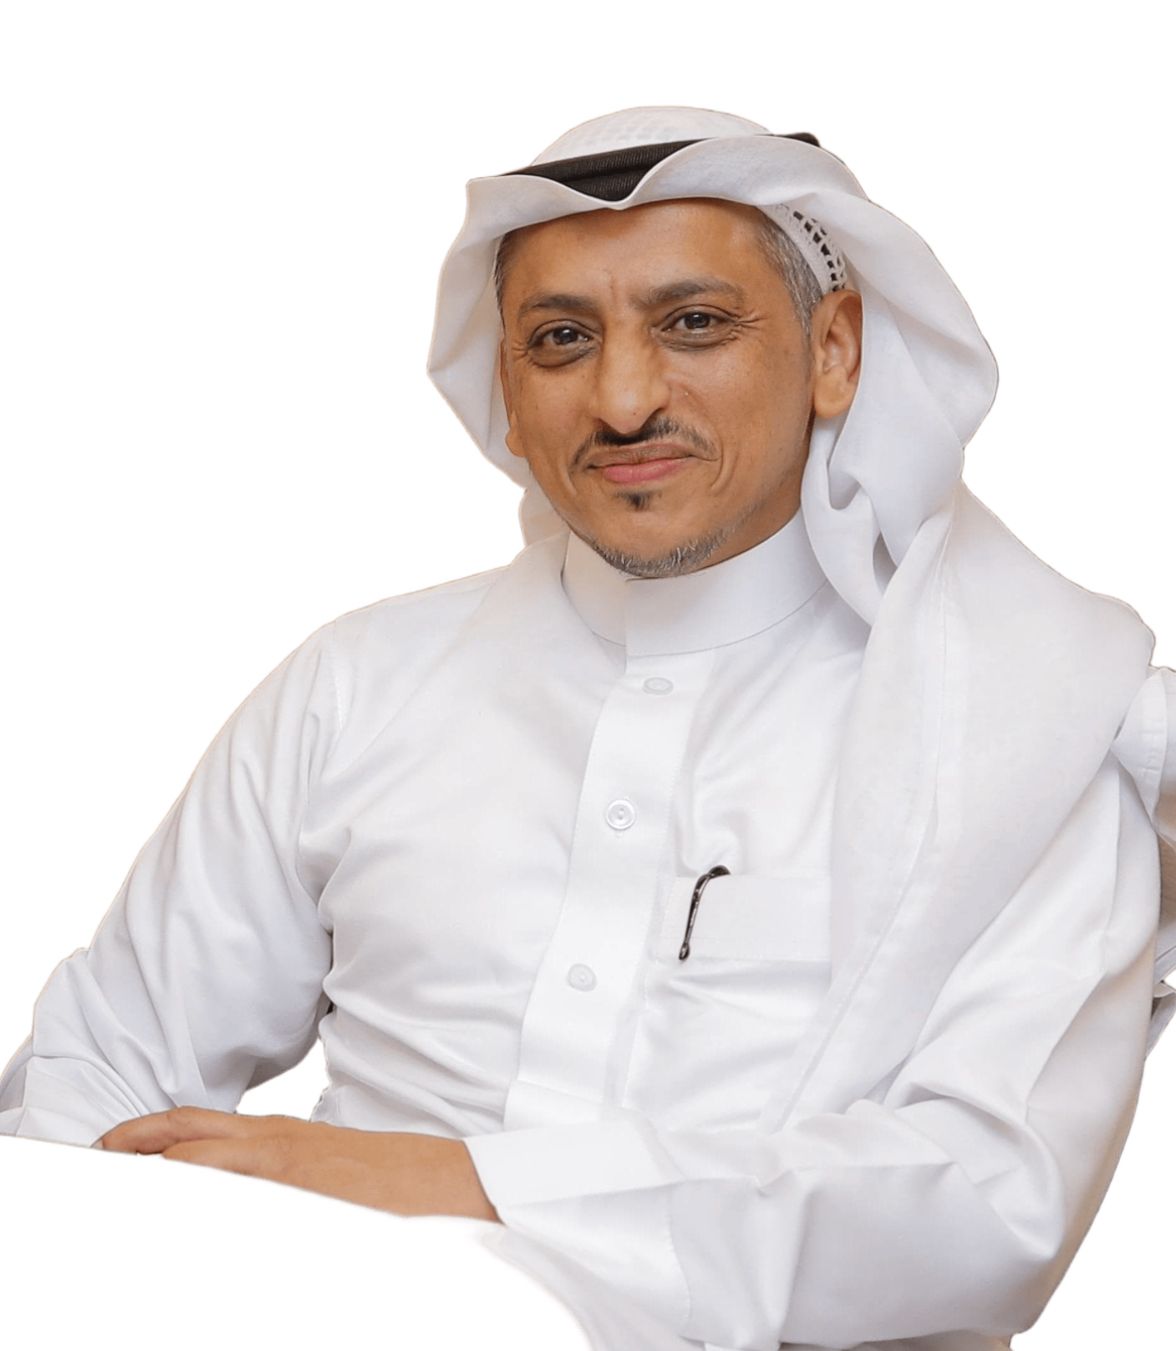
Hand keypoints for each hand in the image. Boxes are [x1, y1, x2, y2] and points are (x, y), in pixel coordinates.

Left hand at [95, 1107, 500, 1222]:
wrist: (444, 1180)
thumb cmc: (391, 1183)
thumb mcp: (327, 1180)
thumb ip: (285, 1184)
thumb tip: (254, 1203)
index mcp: (281, 1139)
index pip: (203, 1128)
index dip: (156, 1133)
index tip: (117, 1146)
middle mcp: (275, 1141)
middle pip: (189, 1130)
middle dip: (138, 1138)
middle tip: (96, 1149)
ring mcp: (286, 1159)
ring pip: (201, 1151)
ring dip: (155, 1159)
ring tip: (114, 1169)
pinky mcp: (299, 1179)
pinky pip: (234, 1177)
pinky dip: (196, 1179)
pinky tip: (171, 1188)